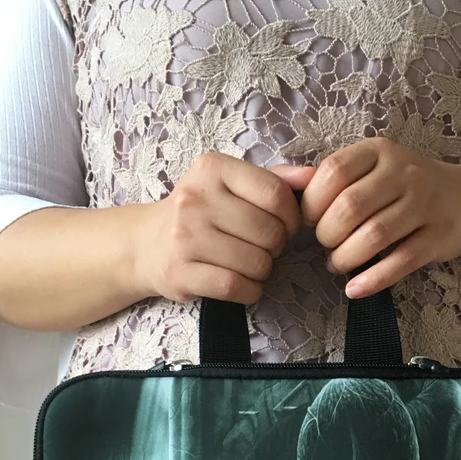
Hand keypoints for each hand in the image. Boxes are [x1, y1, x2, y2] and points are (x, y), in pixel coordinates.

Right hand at [131, 153, 316, 305]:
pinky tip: (242, 283)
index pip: (276, 195)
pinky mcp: (182, 272)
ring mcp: (186, 236)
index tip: (282, 226)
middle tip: (261, 247)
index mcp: (213, 168)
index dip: (291, 218)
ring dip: (263, 271)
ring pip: (258, 263)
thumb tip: (315, 176)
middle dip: (276, 247)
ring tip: (247, 263)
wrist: (145, 245)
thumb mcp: (232, 186)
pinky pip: (237, 287)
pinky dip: (250, 291)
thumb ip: (275, 180)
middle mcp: (196, 198)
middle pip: (271, 232)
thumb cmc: (200, 214)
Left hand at [272, 137, 460, 296]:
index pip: (333, 172)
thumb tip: (284, 185)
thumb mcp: (373, 168)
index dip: (313, 203)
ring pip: (374, 236)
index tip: (310, 221)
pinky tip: (355, 289)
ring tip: (338, 264)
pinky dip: (372, 280)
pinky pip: (400, 262)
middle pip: (350, 207)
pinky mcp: (438, 238)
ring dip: (346, 258)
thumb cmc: (405, 187)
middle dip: (328, 235)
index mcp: (378, 152)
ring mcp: (424, 205)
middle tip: (326, 246)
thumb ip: (333, 178)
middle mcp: (403, 173)